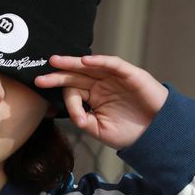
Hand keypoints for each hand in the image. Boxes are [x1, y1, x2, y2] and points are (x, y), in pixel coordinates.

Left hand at [34, 55, 168, 149]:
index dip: (68, 101)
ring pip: (90, 66)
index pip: (74, 92)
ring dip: (73, 63)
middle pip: (76, 76)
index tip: (72, 115)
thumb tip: (74, 115)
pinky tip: (85, 61)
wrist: (155, 132)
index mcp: (94, 97)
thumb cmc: (129, 132)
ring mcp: (114, 78)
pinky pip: (112, 64)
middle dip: (58, 75)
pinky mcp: (129, 74)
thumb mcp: (101, 130)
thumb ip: (85, 121)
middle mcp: (101, 85)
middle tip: (40, 78)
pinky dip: (99, 61)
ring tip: (56, 62)